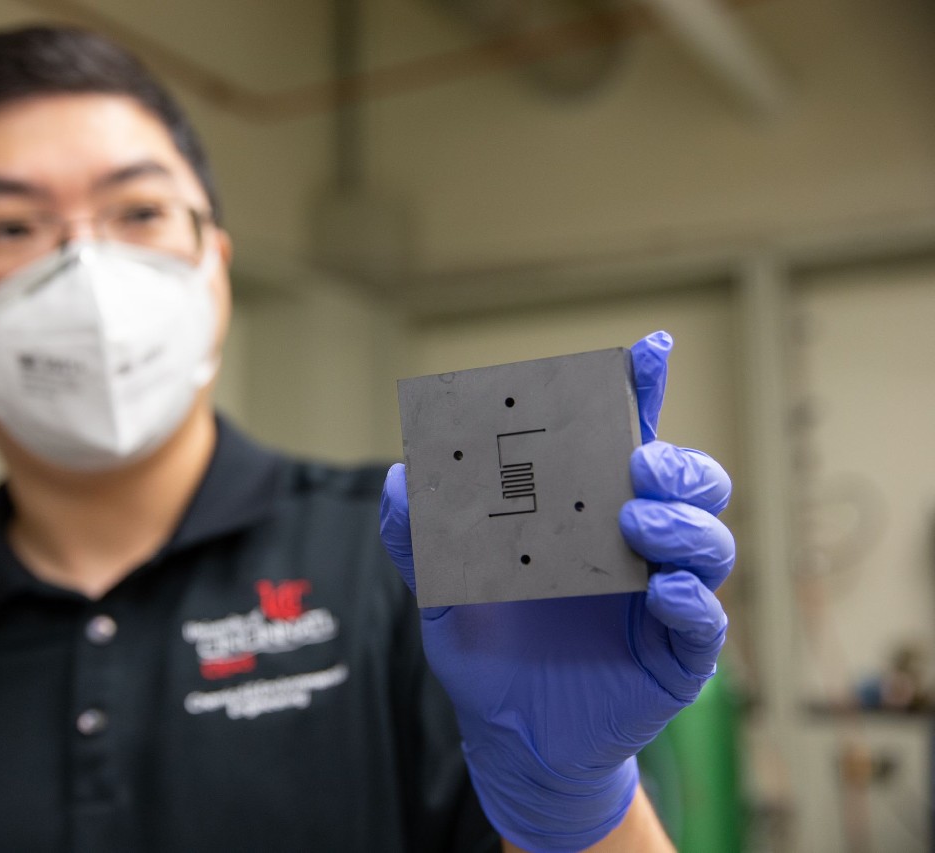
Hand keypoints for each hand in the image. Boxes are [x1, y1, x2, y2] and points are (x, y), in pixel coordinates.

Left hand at [379, 331, 733, 851]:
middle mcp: (637, 546)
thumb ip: (418, 537)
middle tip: (636, 466)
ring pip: (712, 542)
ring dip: (683, 523)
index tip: (650, 349)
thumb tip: (400, 478)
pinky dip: (692, 600)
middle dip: (678, 463)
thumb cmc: (484, 648)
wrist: (508, 735)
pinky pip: (706, 621)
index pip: (624, 442)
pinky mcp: (677, 656)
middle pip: (692, 482)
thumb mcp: (440, 592)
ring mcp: (664, 598)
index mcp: (586, 516)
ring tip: (633, 524)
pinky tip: (660, 589)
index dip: (641, 393)